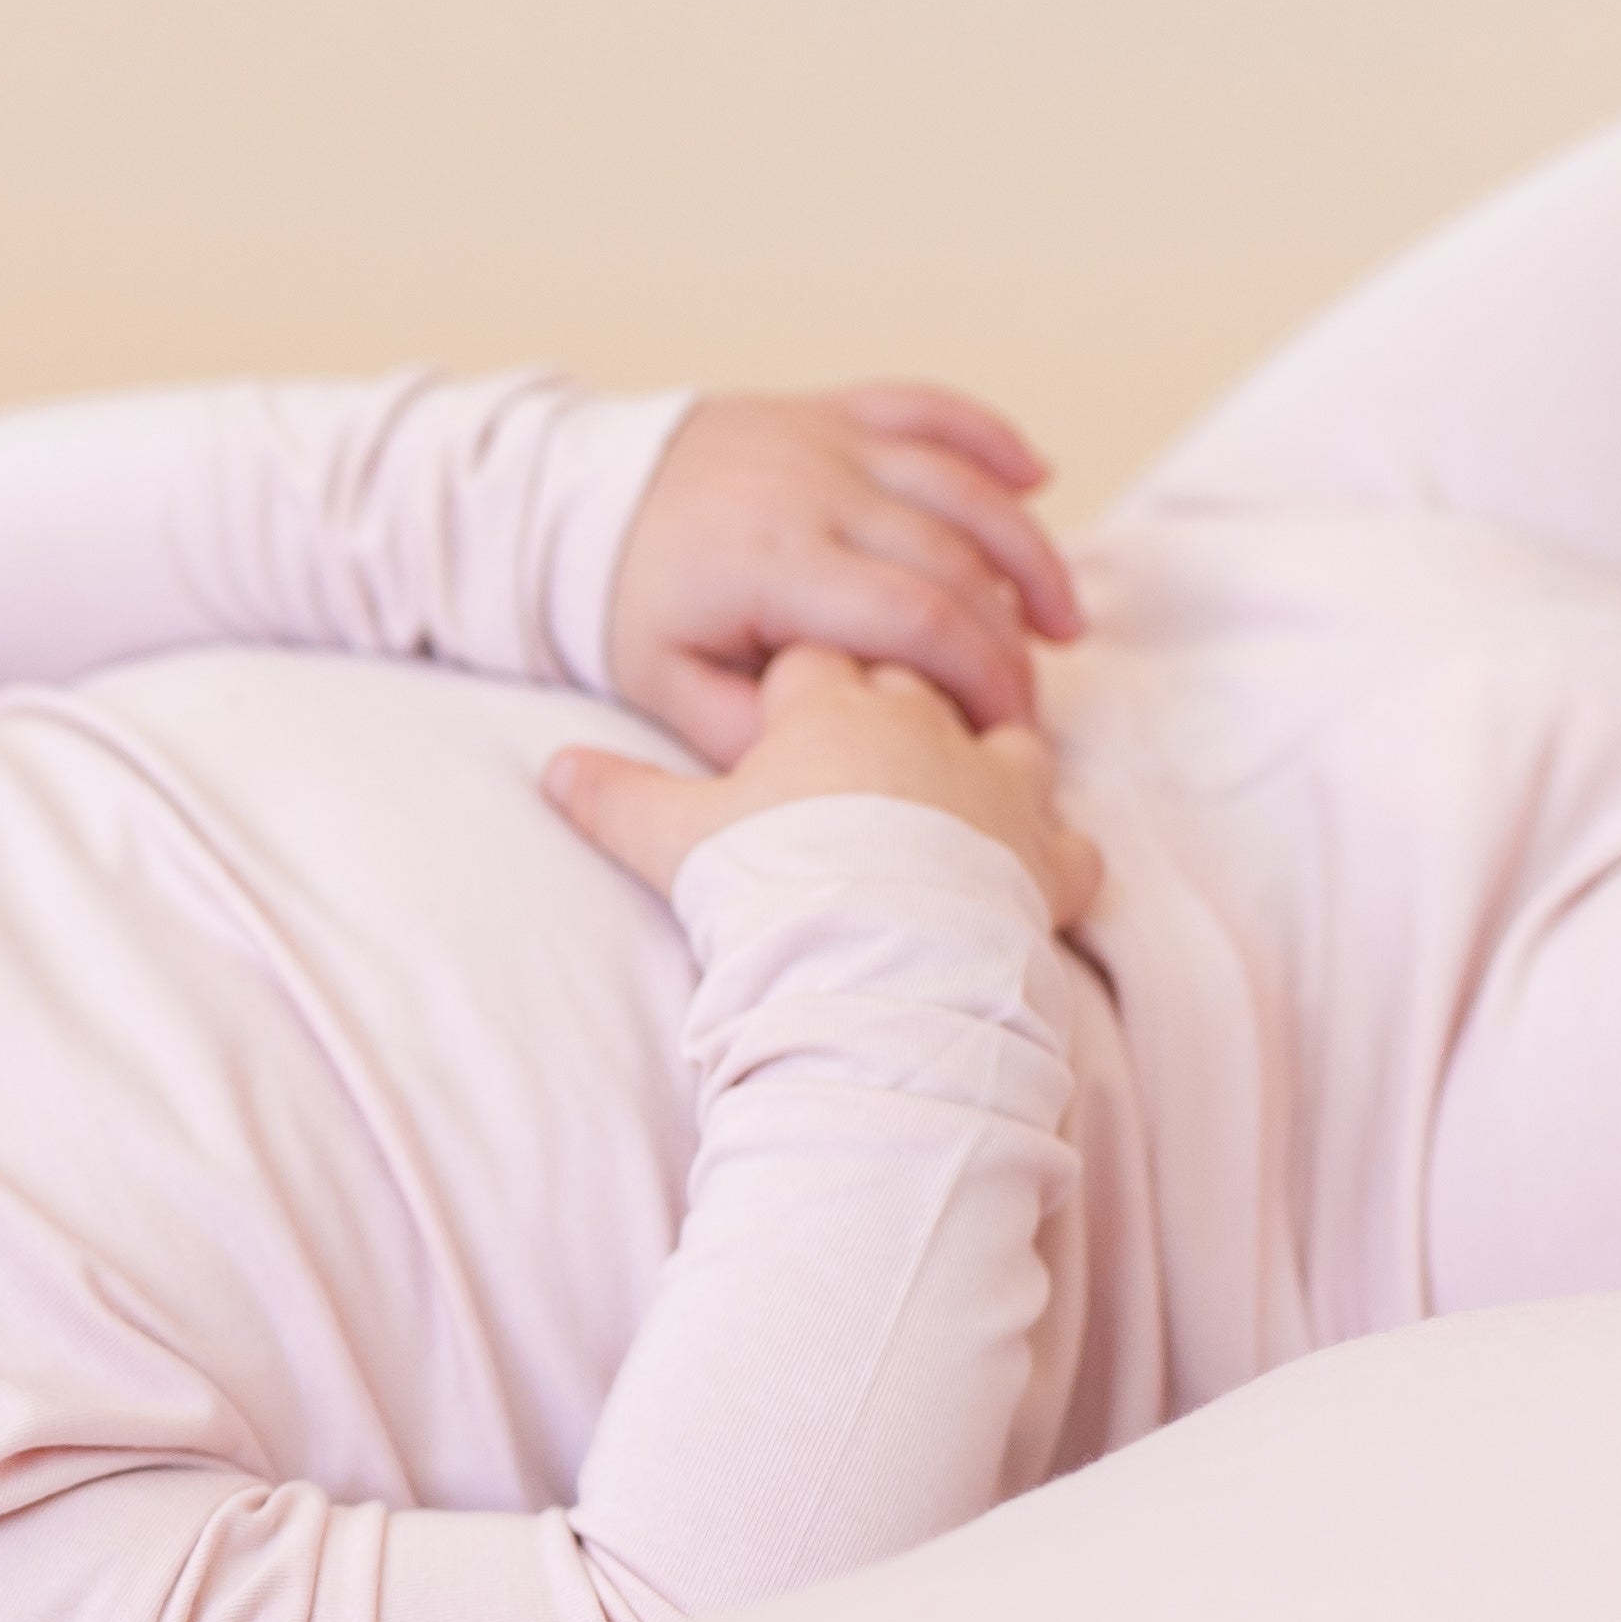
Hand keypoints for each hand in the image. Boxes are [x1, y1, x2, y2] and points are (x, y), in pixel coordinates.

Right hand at [545, 645, 1105, 931]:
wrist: (870, 959)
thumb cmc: (773, 885)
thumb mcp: (672, 840)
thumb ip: (617, 798)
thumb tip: (553, 770)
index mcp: (834, 707)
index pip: (817, 661)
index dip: (799, 683)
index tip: (785, 713)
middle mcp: (926, 726)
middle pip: (919, 680)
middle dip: (899, 699)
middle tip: (871, 746)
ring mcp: (998, 788)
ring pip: (1014, 738)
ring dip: (992, 757)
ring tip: (964, 791)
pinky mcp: (1046, 858)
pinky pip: (1067, 844)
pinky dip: (1055, 857)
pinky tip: (1034, 875)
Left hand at [604, 385, 1081, 763]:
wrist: (577, 502)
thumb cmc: (628, 605)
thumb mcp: (663, 686)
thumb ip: (745, 728)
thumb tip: (835, 760)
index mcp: (775, 560)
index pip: (915, 616)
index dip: (978, 676)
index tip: (1002, 730)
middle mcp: (816, 486)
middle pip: (956, 556)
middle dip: (1010, 637)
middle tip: (1030, 705)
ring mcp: (830, 438)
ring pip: (965, 481)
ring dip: (1027, 550)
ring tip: (1062, 623)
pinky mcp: (835, 409)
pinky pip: (933, 408)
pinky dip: (993, 439)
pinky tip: (1040, 481)